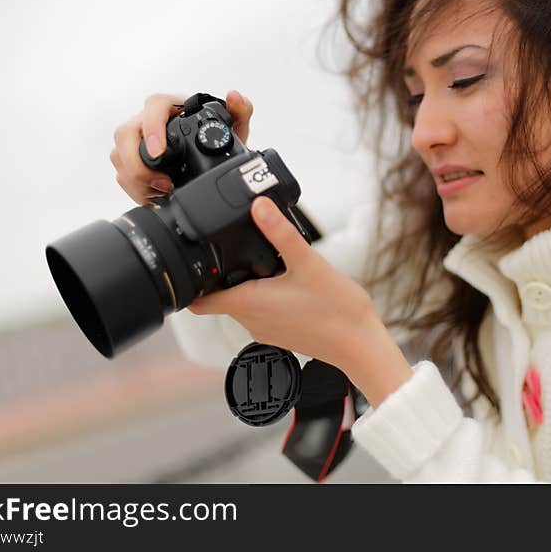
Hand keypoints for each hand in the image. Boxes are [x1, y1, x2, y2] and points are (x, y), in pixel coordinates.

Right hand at [110, 90, 253, 204]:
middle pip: (125, 134)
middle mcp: (149, 121)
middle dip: (137, 164)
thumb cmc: (216, 137)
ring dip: (137, 180)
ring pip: (119, 156)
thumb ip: (240, 111)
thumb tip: (236, 96)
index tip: (158, 152)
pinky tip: (157, 196)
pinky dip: (137, 189)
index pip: (154, 106)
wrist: (209, 156)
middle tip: (164, 184)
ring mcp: (136, 141)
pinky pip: (122, 174)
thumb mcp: (233, 128)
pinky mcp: (131, 160)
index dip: (151, 128)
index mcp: (172, 107)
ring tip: (163, 192)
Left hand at [187, 196, 412, 406]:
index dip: (190, 283)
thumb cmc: (336, 310)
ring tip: (271, 263)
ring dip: (249, 284)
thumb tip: (258, 206)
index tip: (193, 263)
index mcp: (248, 304)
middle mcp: (251, 322)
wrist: (360, 345)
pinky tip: (289, 284)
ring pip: (244, 303)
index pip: (198, 302)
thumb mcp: (308, 262)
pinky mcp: (282, 334)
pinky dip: (266, 296)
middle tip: (239, 248)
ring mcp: (266, 331)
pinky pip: (263, 312)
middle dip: (226, 273)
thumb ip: (280, 232)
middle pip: (222, 297)